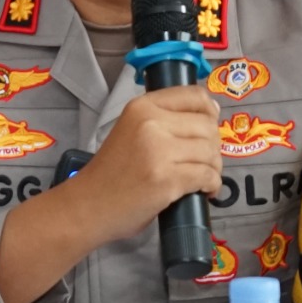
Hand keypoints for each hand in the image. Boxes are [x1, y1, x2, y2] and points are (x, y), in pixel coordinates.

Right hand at [73, 86, 222, 242]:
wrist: (87, 206)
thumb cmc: (110, 174)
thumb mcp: (131, 131)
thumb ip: (162, 121)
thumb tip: (209, 116)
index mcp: (142, 107)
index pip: (194, 96)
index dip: (209, 110)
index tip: (211, 123)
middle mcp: (151, 123)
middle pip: (207, 126)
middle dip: (213, 147)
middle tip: (205, 162)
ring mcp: (159, 151)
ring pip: (210, 152)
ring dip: (214, 168)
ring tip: (203, 179)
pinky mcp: (167, 179)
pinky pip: (206, 176)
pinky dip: (212, 185)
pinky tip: (203, 191)